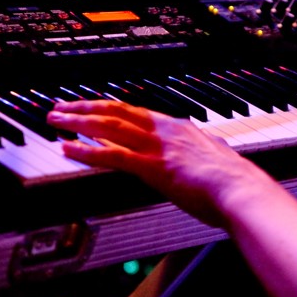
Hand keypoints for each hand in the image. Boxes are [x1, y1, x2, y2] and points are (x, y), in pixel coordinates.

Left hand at [47, 100, 275, 226]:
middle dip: (85, 107)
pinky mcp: (153, 166)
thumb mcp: (212, 155)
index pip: (135, 111)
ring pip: (110, 126)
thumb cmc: (232, 179)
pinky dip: (87, 151)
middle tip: (60, 108)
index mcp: (177, 127)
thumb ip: (199, 148)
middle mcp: (164, 130)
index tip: (90, 106)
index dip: (108, 107)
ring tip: (56, 121)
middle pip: (117, 111)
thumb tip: (202, 145)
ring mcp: (157, 147)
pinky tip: (69, 149)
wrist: (240, 189)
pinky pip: (113, 155)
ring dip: (78, 122)